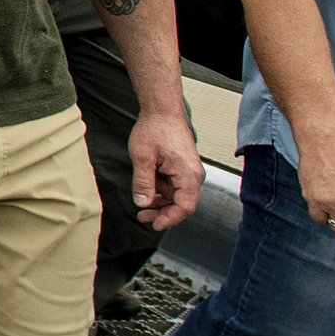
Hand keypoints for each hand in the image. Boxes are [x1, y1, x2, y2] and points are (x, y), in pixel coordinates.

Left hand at [129, 108, 206, 233]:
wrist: (162, 111)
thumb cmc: (155, 129)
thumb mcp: (142, 157)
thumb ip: (142, 182)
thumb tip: (143, 203)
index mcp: (188, 175)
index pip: (184, 207)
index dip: (170, 219)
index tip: (155, 225)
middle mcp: (193, 175)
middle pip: (181, 204)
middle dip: (162, 213)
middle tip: (142, 217)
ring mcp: (189, 171)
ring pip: (176, 196)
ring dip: (160, 202)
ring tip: (141, 204)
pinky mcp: (182, 168)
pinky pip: (173, 186)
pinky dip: (160, 190)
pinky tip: (147, 189)